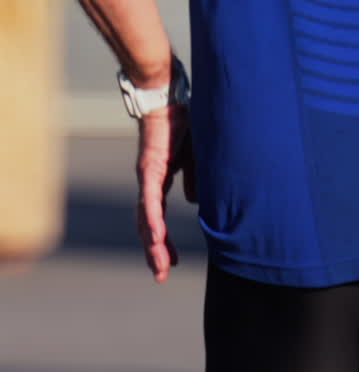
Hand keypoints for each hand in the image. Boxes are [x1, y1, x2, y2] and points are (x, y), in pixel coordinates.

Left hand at [135, 104, 188, 282]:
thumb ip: (197, 179)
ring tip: (159, 265)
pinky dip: (152, 220)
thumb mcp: (199, 157)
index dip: (162, 241)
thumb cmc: (186, 121)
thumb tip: (195, 202)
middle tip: (160, 275)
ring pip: (146, 217)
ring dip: (152, 243)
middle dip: (154, 251)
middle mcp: (150, 182)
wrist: (168, 96)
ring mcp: (148, 176)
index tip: (169, 262)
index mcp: (160, 179)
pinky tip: (156, 237)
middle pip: (148, 224)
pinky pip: (151, 199)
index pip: (157, 217)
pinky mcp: (150, 168)